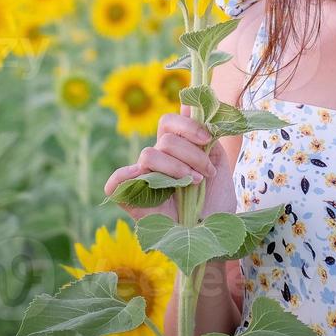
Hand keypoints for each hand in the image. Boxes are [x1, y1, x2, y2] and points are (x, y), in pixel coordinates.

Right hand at [102, 111, 236, 223]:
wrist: (214, 233)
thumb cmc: (216, 202)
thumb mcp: (219, 163)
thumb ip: (206, 136)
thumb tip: (190, 102)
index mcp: (176, 149)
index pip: (170, 121)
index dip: (187, 124)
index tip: (208, 139)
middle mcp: (158, 161)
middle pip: (165, 138)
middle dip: (192, 153)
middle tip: (206, 172)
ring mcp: (143, 178)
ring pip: (149, 154)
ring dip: (177, 168)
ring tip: (194, 184)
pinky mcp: (130, 198)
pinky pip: (117, 180)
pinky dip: (128, 177)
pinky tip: (153, 187)